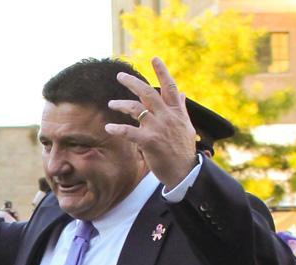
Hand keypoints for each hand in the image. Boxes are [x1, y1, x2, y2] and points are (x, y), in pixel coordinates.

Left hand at [105, 58, 196, 189]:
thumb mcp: (187, 127)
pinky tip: (108, 127)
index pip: (169, 87)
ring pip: (135, 109)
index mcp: (176, 112)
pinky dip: (117, 129)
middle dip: (132, 82)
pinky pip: (129, 132)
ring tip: (111, 103)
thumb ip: (181, 109)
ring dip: (121, 104)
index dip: (162, 71)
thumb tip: (183, 94)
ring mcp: (157, 128)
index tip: (154, 58)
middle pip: (147, 92)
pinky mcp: (149, 142)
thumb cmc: (184, 152)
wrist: (185, 174)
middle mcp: (166, 116)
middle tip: (120, 75)